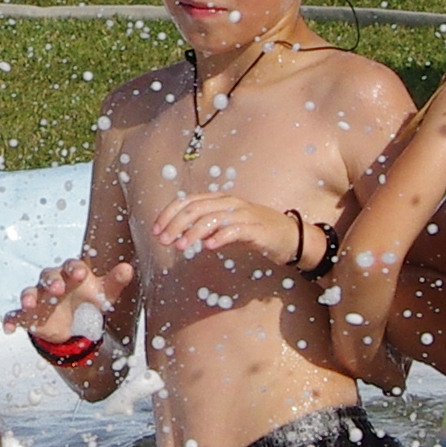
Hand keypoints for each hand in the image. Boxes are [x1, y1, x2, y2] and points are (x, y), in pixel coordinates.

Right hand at [7, 254, 137, 348]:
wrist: (73, 324)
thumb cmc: (88, 300)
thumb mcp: (103, 293)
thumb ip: (115, 281)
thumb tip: (128, 268)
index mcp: (71, 274)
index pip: (71, 266)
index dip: (74, 268)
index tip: (79, 273)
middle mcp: (52, 282)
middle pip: (48, 276)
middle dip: (52, 281)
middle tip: (58, 288)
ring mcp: (39, 298)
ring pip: (30, 292)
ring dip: (29, 296)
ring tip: (29, 304)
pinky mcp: (29, 315)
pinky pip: (16, 315)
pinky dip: (11, 319)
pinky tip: (9, 327)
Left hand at [146, 192, 306, 271]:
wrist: (289, 236)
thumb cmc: (255, 230)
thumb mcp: (226, 225)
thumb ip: (205, 227)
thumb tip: (180, 235)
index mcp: (219, 200)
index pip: (187, 201)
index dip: (169, 214)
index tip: (156, 230)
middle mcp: (229, 202)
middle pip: (196, 208)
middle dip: (175, 224)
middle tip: (163, 240)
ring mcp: (244, 214)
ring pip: (212, 218)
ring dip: (193, 232)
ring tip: (180, 246)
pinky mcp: (256, 228)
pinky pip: (235, 230)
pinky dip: (220, 237)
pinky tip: (208, 247)